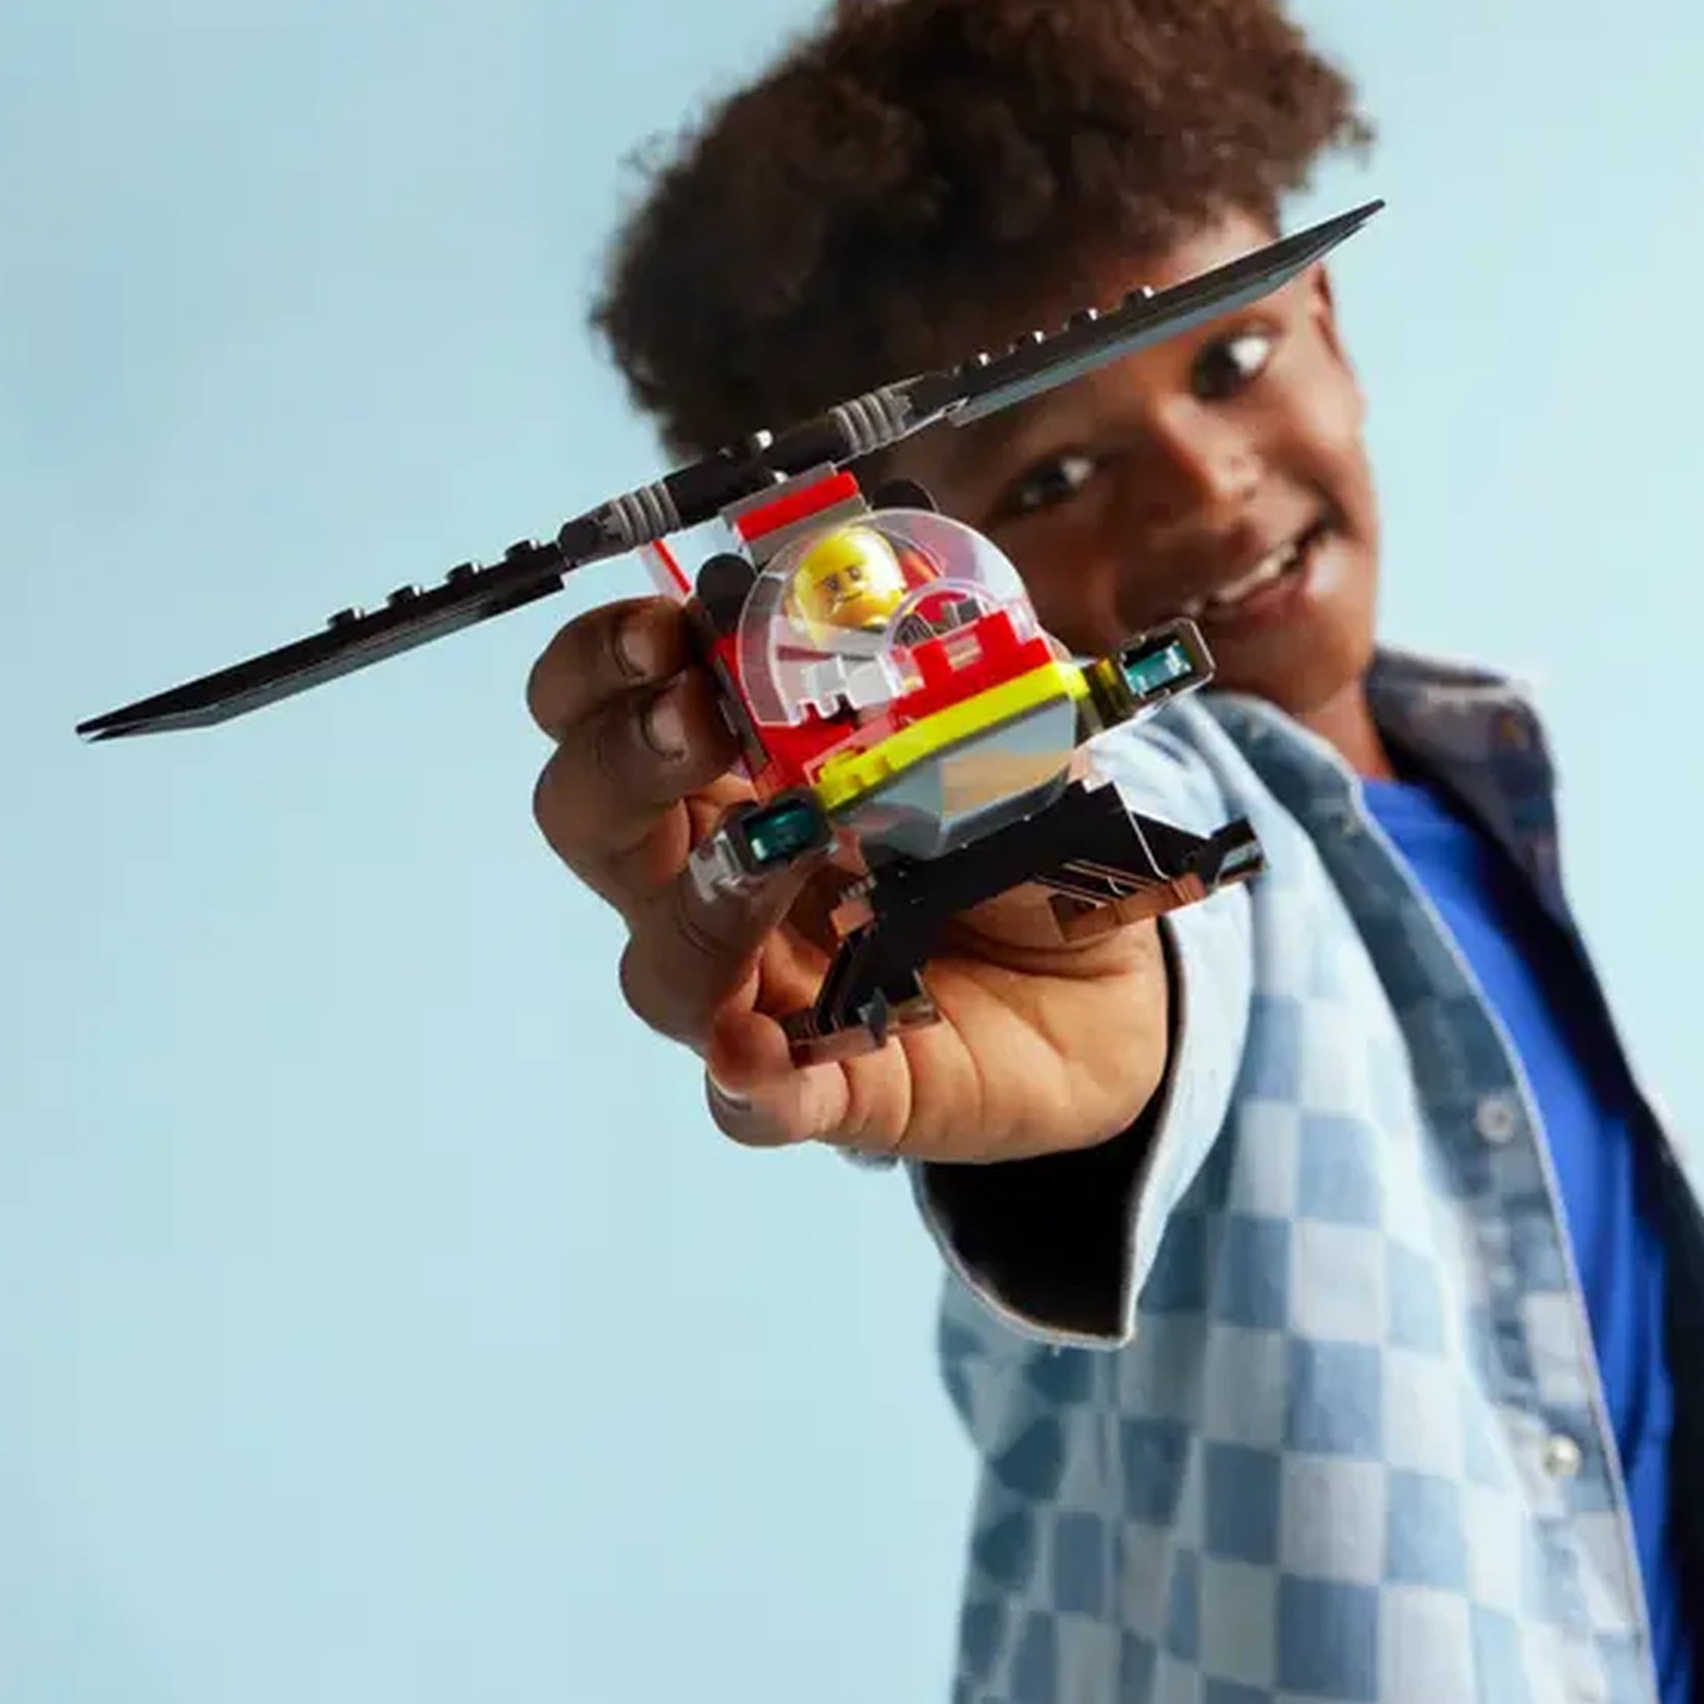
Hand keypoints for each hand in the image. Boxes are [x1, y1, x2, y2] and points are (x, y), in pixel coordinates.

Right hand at [525, 597, 1169, 1162]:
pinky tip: (765, 1057)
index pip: (602, 701)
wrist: (1116, 978)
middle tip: (701, 722)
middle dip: (625, 760)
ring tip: (785, 849)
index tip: (669, 635)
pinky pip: (751, 1103)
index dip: (606, 662)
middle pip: (587, 819)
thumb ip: (956, 668)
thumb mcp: (1006, 722)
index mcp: (733, 761)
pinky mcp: (822, 1089)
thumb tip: (913, 601)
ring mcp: (757, 986)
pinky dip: (754, 1083)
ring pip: (657, 964)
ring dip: (704, 900)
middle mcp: (711, 872)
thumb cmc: (1022, 831)